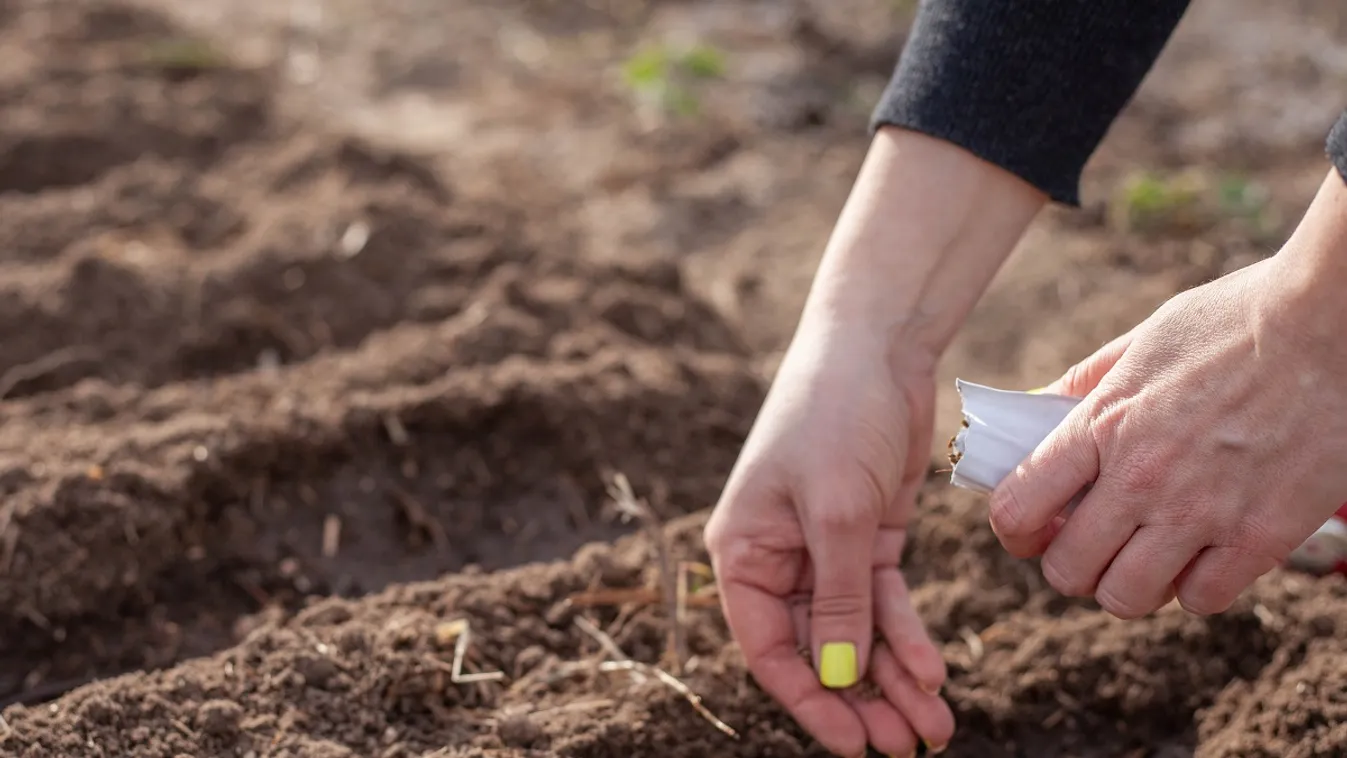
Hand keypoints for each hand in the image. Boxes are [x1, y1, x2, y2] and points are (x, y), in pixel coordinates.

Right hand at [704, 317, 953, 756]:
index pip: (769, 649)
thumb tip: (839, 679)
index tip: (854, 744)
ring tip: (933, 725)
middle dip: (861, 700)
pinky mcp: (868, 537)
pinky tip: (933, 672)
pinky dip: (908, 637)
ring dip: (893, 679)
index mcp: (742, 552)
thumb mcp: (837, 512)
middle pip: (816, 649)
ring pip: (856, 634)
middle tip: (905, 746)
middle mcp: (778, 558)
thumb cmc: (833, 414)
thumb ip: (839, 599)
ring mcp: (825, 549)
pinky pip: (884, 603)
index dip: (810, 701)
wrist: (877, 347)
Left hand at [990, 243, 1346, 618]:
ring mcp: (1202, 512)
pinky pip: (1202, 600)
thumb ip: (1085, 384)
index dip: (1014, 529)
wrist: (1334, 322)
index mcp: (1103, 423)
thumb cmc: (1238, 319)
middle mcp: (1142, 477)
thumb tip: (1033, 412)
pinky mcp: (1262, 536)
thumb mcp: (1143, 341)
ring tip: (1142, 557)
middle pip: (1066, 570)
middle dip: (1068, 564)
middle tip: (1089, 545)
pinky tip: (1202, 554)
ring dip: (1125, 585)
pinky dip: (1194, 588)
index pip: (1018, 507)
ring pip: (1126, 598)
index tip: (1029, 526)